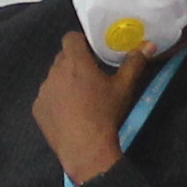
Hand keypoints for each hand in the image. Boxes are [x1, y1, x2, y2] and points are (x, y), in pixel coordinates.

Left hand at [31, 37, 144, 186]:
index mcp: (76, 62)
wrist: (86, 149)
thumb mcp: (123, 88)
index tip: (92, 52)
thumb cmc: (106, 114)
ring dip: (65, 81)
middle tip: (90, 76)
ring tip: (80, 98)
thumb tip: (148, 45)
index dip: (80, 42)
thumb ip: (134, 63)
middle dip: (75, 62)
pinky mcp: (37, 108)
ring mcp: (43, 91)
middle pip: (62, 57)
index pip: (70, 38)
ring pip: (54, 77)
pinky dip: (56, 100)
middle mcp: (55, 72)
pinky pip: (47, 97)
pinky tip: (69, 114)